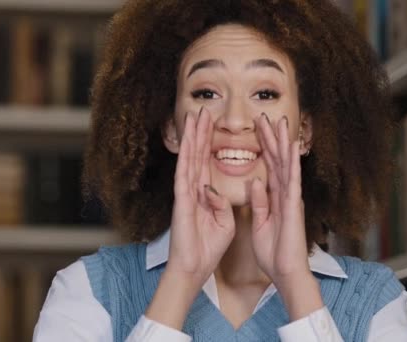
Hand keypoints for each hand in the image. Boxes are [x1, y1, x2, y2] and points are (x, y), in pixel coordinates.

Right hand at [166, 107, 235, 287]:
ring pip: (190, 158)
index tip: (212, 124)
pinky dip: (186, 155)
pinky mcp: (181, 200)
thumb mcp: (225, 223)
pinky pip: (184, 173)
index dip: (209, 143)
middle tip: (202, 111)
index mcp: (205, 194)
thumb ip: (222, 204)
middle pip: (197, 155)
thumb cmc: (208, 248)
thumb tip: (214, 190)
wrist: (195, 267)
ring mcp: (186, 193)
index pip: (207, 162)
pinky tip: (188, 139)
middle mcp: (193, 189)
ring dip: (193, 137)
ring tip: (195, 115)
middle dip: (200, 132)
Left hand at [250, 113, 310, 285]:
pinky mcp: (293, 204)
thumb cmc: (274, 252)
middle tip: (266, 116)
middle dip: (272, 137)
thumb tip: (255, 182)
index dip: (263, 147)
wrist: (285, 272)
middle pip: (277, 160)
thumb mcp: (261, 223)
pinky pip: (291, 178)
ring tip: (280, 121)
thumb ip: (260, 202)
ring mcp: (291, 197)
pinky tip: (290, 145)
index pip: (268, 167)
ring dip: (282, 141)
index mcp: (275, 198)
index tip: (258, 129)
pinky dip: (291, 161)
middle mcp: (285, 194)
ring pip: (286, 163)